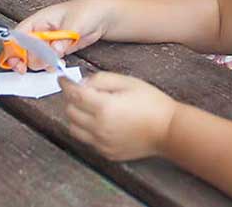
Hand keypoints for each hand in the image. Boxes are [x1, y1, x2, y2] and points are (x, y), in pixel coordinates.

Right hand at [8, 0, 114, 71]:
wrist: (102, 17)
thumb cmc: (88, 11)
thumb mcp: (75, 23)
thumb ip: (63, 38)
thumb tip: (54, 50)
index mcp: (39, 20)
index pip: (19, 35)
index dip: (14, 49)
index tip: (18, 62)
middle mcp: (40, 31)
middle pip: (23, 50)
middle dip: (30, 59)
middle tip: (42, 63)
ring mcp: (47, 42)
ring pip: (34, 58)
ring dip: (42, 64)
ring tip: (55, 61)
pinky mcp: (55, 50)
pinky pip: (46, 62)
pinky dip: (50, 66)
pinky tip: (60, 63)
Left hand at [59, 72, 177, 160]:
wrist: (168, 130)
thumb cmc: (151, 102)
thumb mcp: (128, 82)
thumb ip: (102, 79)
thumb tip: (83, 83)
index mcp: (104, 107)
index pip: (74, 94)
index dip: (66, 84)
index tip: (63, 79)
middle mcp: (99, 127)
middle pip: (70, 111)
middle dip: (72, 99)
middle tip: (82, 92)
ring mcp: (102, 143)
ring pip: (74, 128)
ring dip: (76, 116)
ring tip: (90, 108)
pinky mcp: (106, 152)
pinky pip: (87, 140)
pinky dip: (87, 129)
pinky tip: (100, 122)